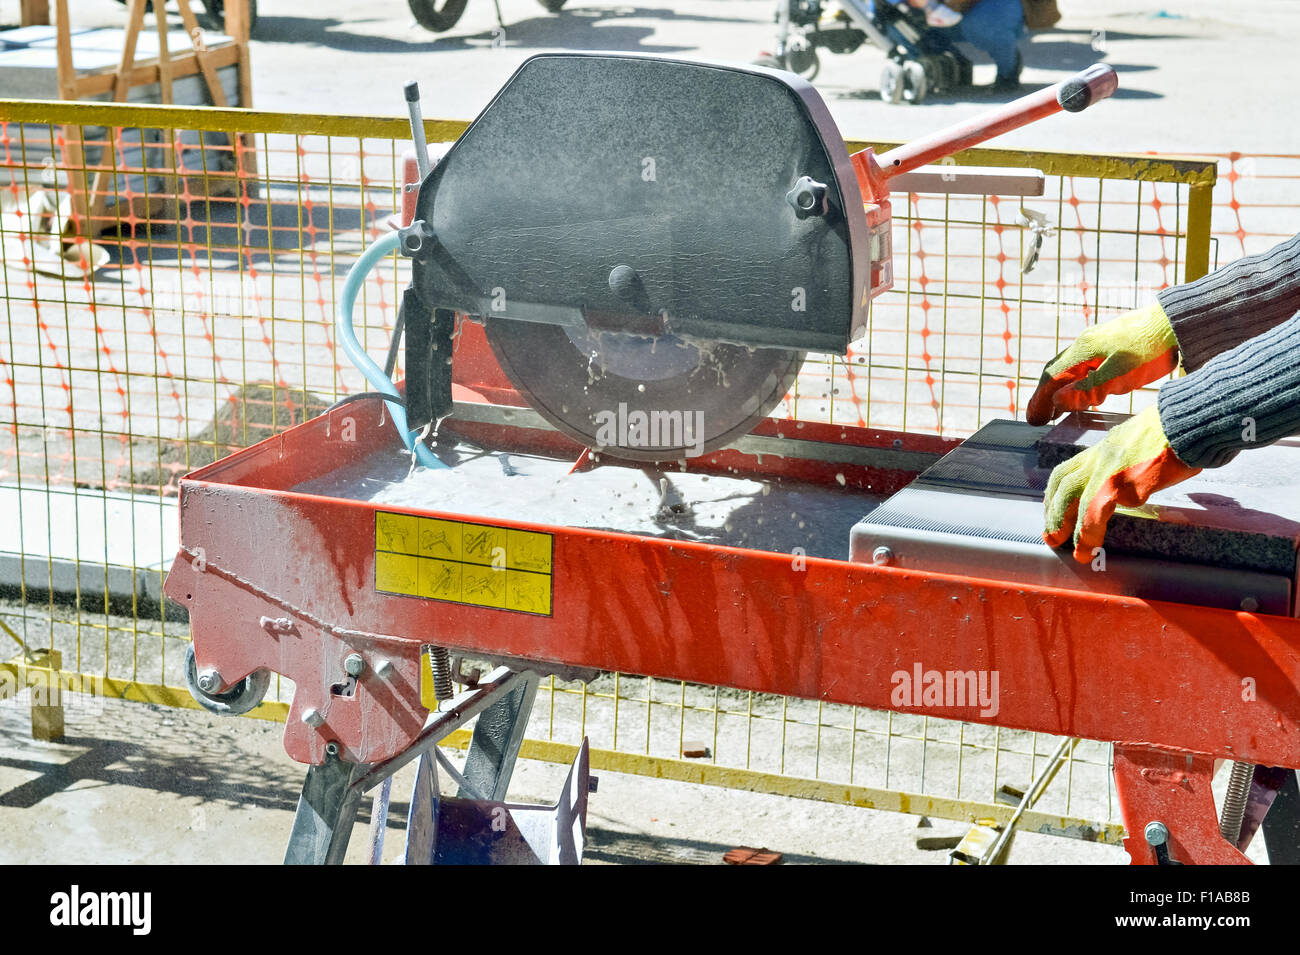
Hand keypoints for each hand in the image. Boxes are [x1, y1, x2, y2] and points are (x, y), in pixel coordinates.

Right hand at [1026, 303, 1177, 425]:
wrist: (1175, 323)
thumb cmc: (1149, 349)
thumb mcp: (1118, 374)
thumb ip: (1087, 390)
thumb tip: (1056, 402)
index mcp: (1082, 350)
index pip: (1052, 377)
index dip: (1040, 400)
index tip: (1034, 420)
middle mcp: (1084, 344)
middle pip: (1056, 372)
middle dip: (1044, 396)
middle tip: (1039, 418)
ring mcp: (1097, 343)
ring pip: (1070, 369)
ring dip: (1059, 390)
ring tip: (1055, 410)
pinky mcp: (1110, 345)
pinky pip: (1083, 366)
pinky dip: (1075, 382)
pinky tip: (1082, 392)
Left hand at [1043, 405, 1200, 562]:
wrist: (1189, 423)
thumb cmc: (1177, 433)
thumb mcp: (1142, 443)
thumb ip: (1129, 462)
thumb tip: (1134, 481)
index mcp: (1104, 447)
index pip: (1069, 470)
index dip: (1057, 493)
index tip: (1054, 509)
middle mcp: (1100, 457)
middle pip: (1063, 485)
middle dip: (1053, 511)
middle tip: (1051, 536)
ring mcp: (1108, 469)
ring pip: (1073, 500)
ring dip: (1064, 526)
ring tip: (1066, 548)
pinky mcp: (1122, 483)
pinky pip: (1095, 513)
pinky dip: (1088, 534)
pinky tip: (1088, 551)